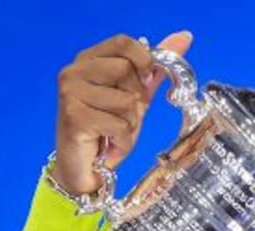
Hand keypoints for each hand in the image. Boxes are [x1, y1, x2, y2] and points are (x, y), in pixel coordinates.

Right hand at [52, 31, 193, 194]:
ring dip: (130, 124)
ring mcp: (71, 93)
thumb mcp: (135, 96)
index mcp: (88, 60)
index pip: (123, 43)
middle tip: (122, 116)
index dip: (143, 60)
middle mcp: (74, 72)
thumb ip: (154, 69)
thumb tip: (183, 38)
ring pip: (127, 101)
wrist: (83, 168)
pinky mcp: (74, 118)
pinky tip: (109, 146)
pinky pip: (120, 125)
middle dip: (136, 100)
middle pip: (127, 71)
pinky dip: (123, 141)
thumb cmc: (108, 130)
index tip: (145, 81)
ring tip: (113, 133)